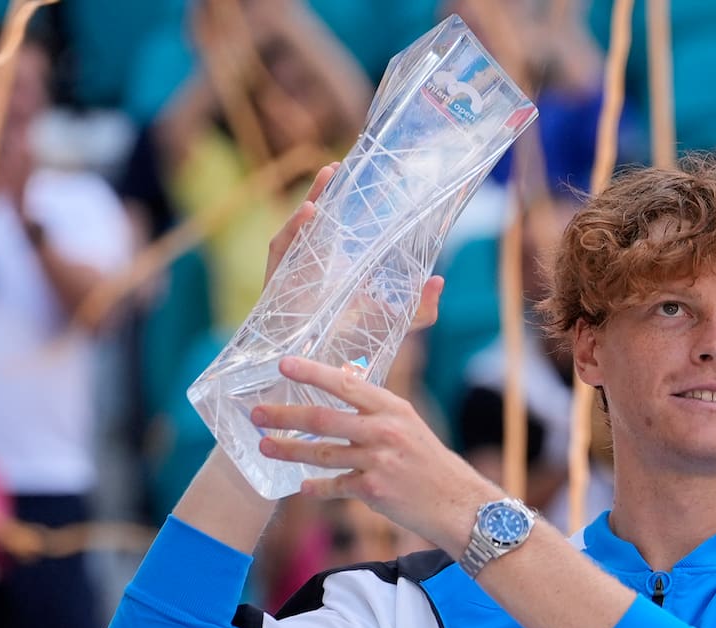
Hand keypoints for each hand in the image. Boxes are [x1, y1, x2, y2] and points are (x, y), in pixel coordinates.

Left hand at [249, 356, 500, 551]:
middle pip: (324, 418)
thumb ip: (374, 411)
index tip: (284, 364)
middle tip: (256, 413)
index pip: (346, 383)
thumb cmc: (429, 461)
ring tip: (264, 446)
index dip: (312, 373)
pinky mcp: (373, 490)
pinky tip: (301, 487)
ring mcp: (378, 461)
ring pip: (322, 453)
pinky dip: (316, 487)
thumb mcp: (407, 424)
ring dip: (289, 450)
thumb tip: (339, 389)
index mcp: (392, 407)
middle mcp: (384, 430)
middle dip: (285, 415)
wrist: (456, 502)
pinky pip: (335, 486)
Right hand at [264, 163, 443, 330]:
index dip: (350, 204)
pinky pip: (282, 249)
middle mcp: (315, 265)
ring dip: (312, 199)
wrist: (317, 372)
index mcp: (339, 268)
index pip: (343, 229)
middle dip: (328, 193)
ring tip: (327, 175)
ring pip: (301, 228)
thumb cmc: (350, 347)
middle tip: (341, 167)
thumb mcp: (393, 325)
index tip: (364, 179)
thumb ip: (420, 310)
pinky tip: (309, 212)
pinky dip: (293, 229)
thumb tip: (439, 280)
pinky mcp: (276, 281)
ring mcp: (294, 271)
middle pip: (320, 221)